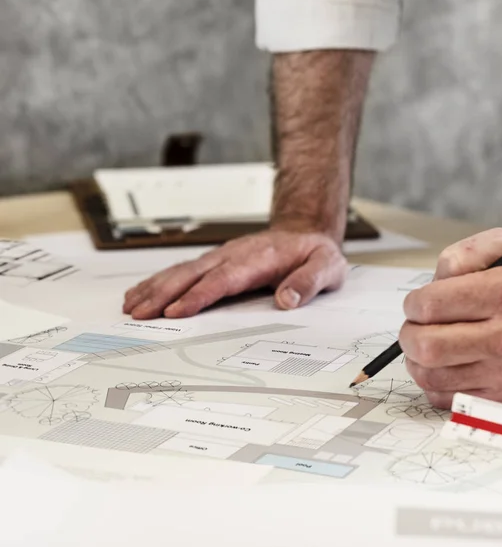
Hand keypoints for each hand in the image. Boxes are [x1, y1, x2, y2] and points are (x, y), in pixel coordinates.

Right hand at [122, 230, 346, 318]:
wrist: (304, 232)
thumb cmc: (314, 253)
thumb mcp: (327, 267)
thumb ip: (309, 282)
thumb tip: (287, 300)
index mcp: (259, 259)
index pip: (224, 279)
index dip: (199, 295)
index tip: (176, 312)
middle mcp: (234, 255)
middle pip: (193, 274)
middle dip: (164, 293)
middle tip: (139, 314)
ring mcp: (222, 257)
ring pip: (182, 271)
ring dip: (155, 287)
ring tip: (131, 306)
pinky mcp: (216, 262)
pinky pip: (183, 270)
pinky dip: (160, 281)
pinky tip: (143, 292)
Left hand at [399, 228, 501, 408]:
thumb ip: (463, 254)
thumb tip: (432, 282)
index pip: (432, 305)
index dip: (413, 304)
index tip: (417, 304)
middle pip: (427, 346)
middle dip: (409, 334)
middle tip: (415, 327)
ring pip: (431, 375)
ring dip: (416, 359)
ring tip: (428, 344)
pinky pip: (446, 398)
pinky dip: (434, 381)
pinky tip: (444, 364)